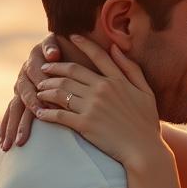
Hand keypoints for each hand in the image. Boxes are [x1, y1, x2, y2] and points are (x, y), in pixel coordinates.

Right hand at [0, 34, 61, 149]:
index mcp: (34, 60)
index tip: (43, 110)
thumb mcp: (60, 43)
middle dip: (20, 120)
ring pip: (15, 108)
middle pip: (21, 99)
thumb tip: (53, 55)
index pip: (33, 81)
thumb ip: (53, 47)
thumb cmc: (68, 47)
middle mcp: (24, 74)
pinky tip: (4, 143)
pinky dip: (8, 126)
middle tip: (21, 138)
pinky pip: (13, 112)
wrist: (65, 45)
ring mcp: (22, 86)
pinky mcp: (22, 96)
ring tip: (8, 146)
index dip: (37, 94)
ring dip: (11, 128)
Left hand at [33, 35, 163, 172]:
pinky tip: (40, 112)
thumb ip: (131, 69)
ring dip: (46, 89)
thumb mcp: (146, 92)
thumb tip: (115, 48)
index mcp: (117, 80)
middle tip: (44, 69)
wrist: (144, 151)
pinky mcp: (84, 124)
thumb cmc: (147, 123)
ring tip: (39, 90)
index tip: (70, 37)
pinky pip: (59, 114)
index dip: (82, 44)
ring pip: (61, 90)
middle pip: (71, 72)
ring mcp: (92, 106)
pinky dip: (47, 112)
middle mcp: (102, 89)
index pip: (97, 56)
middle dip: (54, 68)